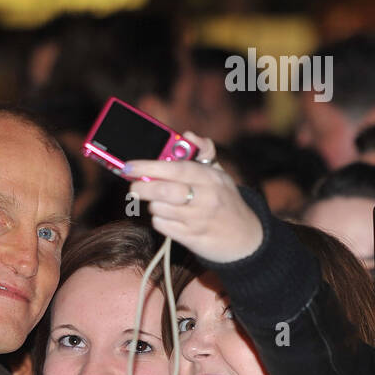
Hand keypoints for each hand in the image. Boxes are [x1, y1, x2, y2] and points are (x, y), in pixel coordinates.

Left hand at [124, 132, 263, 263]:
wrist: (244, 237)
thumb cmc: (224, 200)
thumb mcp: (219, 174)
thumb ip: (202, 152)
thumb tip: (187, 135)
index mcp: (210, 178)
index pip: (176, 168)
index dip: (149, 166)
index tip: (130, 166)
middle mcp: (205, 198)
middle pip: (164, 192)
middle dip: (143, 188)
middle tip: (134, 186)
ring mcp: (198, 220)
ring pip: (160, 210)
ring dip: (153, 205)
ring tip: (159, 201)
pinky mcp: (191, 238)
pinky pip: (163, 226)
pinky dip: (159, 220)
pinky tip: (167, 216)